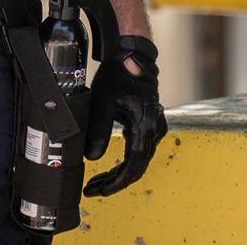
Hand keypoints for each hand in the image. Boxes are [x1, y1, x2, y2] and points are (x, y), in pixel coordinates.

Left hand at [83, 36, 167, 196]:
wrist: (133, 56)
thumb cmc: (119, 74)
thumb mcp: (102, 102)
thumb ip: (98, 130)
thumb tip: (92, 158)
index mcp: (145, 125)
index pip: (134, 166)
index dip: (116, 183)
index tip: (99, 191)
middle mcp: (155, 129)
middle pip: (137, 167)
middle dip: (115, 182)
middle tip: (93, 189)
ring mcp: (155, 127)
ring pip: (139, 161)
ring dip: (119, 173)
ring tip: (97, 181)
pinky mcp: (150, 124)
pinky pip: (140, 151)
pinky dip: (125, 162)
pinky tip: (110, 167)